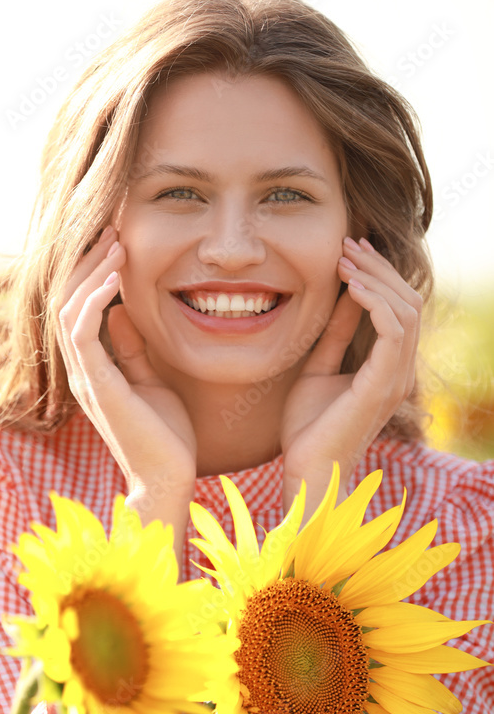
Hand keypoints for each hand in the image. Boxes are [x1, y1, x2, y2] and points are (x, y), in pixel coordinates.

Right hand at [55, 226, 197, 528]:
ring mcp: (85, 377)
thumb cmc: (165, 434)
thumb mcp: (151, 379)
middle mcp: (82, 369)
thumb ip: (133, 347)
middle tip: (112, 228)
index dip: (91, 271)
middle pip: (66, 300)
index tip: (115, 239)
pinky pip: (81, 331)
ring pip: (68, 309)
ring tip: (115, 242)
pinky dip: (94, 299)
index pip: (79, 307)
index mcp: (93, 366)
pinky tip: (115, 277)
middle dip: (87, 261)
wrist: (168, 478)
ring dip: (90, 272)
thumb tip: (125, 310)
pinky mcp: (96, 385)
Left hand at [280, 236, 421, 512]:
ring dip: (376, 278)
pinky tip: (353, 287)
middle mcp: (399, 371)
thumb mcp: (318, 369)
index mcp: (388, 368)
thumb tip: (346, 295)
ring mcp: (395, 379)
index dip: (378, 275)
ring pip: (406, 311)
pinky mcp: (382, 386)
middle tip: (348, 244)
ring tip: (346, 258)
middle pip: (408, 302)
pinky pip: (394, 332)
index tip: (349, 251)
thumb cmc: (308, 429)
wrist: (306, 469)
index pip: (399, 309)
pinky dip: (377, 303)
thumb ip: (336, 336)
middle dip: (379, 268)